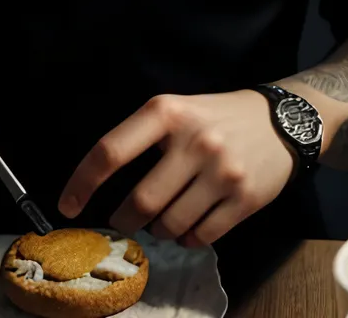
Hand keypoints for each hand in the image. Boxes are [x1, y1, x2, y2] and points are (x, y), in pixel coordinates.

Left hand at [59, 91, 294, 246]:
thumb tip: (98, 183)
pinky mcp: (244, 199)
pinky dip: (187, 238)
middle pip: (141, 201)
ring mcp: (221, 171)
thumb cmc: (215, 117)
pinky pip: (201, 236)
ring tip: (165, 218)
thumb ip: (142, 137)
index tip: (68, 205)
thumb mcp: (176, 109)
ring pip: (170, 224)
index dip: (83, 182)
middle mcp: (193, 140)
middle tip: (126, 220)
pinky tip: (190, 224)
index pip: (111, 150)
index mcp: (166, 112)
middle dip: (126, 219)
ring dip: (159, 230)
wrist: (279, 121)